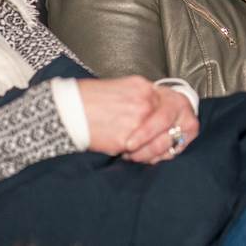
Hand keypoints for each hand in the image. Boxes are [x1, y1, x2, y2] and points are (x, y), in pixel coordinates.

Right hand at [77, 77, 198, 161]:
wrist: (66, 109)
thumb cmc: (89, 100)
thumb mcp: (122, 90)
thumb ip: (143, 101)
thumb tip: (157, 119)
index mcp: (145, 88)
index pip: (177, 105)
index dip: (178, 124)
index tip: (174, 133)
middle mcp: (146, 101)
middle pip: (172, 125)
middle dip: (167, 142)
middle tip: (156, 149)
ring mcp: (139, 119)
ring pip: (159, 142)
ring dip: (150, 152)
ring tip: (134, 152)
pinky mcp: (128, 138)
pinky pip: (142, 154)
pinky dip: (136, 158)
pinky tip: (124, 153)